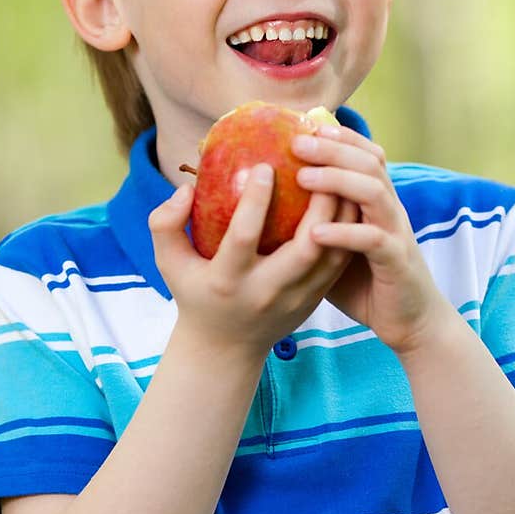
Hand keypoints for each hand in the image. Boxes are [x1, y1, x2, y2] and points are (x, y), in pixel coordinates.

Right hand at [147, 168, 357, 355]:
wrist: (225, 347)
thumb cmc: (195, 293)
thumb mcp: (169, 263)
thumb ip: (165, 224)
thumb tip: (187, 188)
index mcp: (227, 281)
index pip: (243, 238)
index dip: (255, 202)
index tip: (264, 166)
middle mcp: (265, 292)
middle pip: (304, 248)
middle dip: (318, 206)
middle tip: (321, 167)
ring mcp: (296, 299)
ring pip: (332, 255)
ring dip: (342, 215)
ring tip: (343, 175)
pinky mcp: (315, 299)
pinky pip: (339, 262)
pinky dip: (349, 230)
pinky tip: (349, 199)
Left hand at [291, 125, 448, 355]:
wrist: (409, 320)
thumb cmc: (366, 281)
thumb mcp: (336, 245)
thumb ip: (316, 221)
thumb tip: (267, 207)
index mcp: (378, 202)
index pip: (366, 154)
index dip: (341, 137)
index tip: (306, 125)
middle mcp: (390, 210)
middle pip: (369, 163)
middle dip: (333, 149)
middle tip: (297, 143)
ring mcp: (396, 233)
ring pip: (373, 192)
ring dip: (338, 181)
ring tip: (303, 178)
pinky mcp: (397, 261)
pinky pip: (373, 240)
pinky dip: (344, 233)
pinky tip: (316, 233)